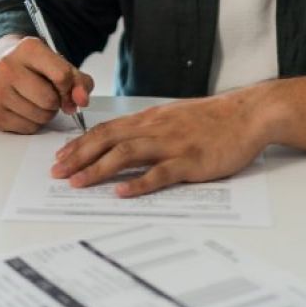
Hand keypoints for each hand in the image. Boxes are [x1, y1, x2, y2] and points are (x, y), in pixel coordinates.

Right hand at [0, 35, 93, 133]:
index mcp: (28, 49)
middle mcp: (8, 67)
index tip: (65, 88)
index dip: (69, 88)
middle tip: (48, 94)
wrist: (1, 67)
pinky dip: (32, 123)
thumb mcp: (60, 65)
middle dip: (55, 102)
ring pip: (40, 117)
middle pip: (49, 100)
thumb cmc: (33, 67)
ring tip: (35, 101)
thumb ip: (79, 81)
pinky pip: (28, 128)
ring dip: (45, 114)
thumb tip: (81, 101)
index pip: (62, 76)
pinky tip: (24, 109)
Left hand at [50, 92, 266, 195]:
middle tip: (57, 173)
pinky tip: (122, 192)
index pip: (106, 129)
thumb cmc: (212, 119)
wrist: (248, 114)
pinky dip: (139, 183)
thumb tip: (123, 140)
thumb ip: (149, 128)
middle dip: (79, 156)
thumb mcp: (173, 117)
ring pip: (126, 153)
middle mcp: (155, 128)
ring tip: (78, 183)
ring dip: (98, 168)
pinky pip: (160, 173)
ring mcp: (172, 144)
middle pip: (108, 139)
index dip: (80, 143)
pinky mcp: (191, 161)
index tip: (61, 157)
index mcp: (149, 119)